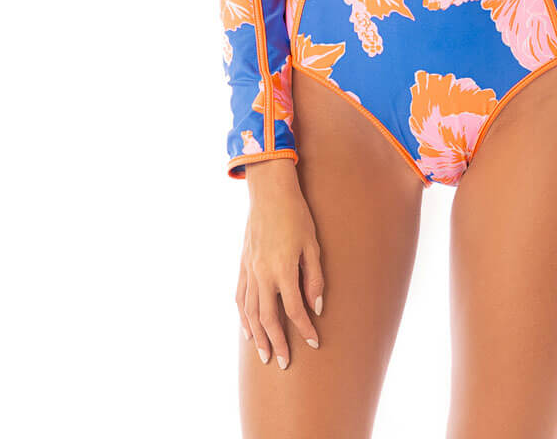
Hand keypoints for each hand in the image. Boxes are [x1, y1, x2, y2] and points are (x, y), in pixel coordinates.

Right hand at [236, 158, 324, 369]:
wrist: (269, 193)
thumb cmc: (297, 216)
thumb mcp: (313, 245)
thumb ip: (314, 277)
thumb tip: (316, 307)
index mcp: (283, 270)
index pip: (294, 310)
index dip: (304, 329)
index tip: (314, 343)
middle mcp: (262, 275)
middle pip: (268, 319)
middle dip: (277, 343)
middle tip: (284, 363)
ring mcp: (249, 270)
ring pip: (250, 313)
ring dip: (257, 336)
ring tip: (264, 355)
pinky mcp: (242, 264)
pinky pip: (240, 298)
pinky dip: (243, 317)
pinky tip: (247, 329)